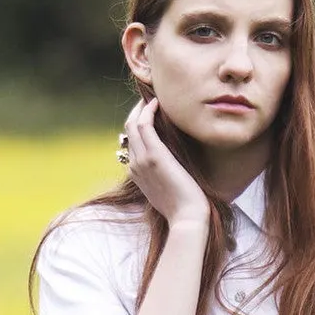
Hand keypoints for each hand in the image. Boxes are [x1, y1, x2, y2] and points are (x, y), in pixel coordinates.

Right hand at [123, 97, 209, 232]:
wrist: (187, 218)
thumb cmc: (184, 206)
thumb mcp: (168, 189)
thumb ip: (164, 174)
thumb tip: (172, 164)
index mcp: (136, 173)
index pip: (131, 142)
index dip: (138, 124)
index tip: (151, 112)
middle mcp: (135, 165)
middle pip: (128, 130)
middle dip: (137, 111)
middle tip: (151, 99)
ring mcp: (142, 160)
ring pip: (132, 124)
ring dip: (141, 107)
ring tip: (155, 97)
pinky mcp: (154, 155)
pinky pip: (144, 125)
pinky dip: (148, 110)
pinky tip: (158, 103)